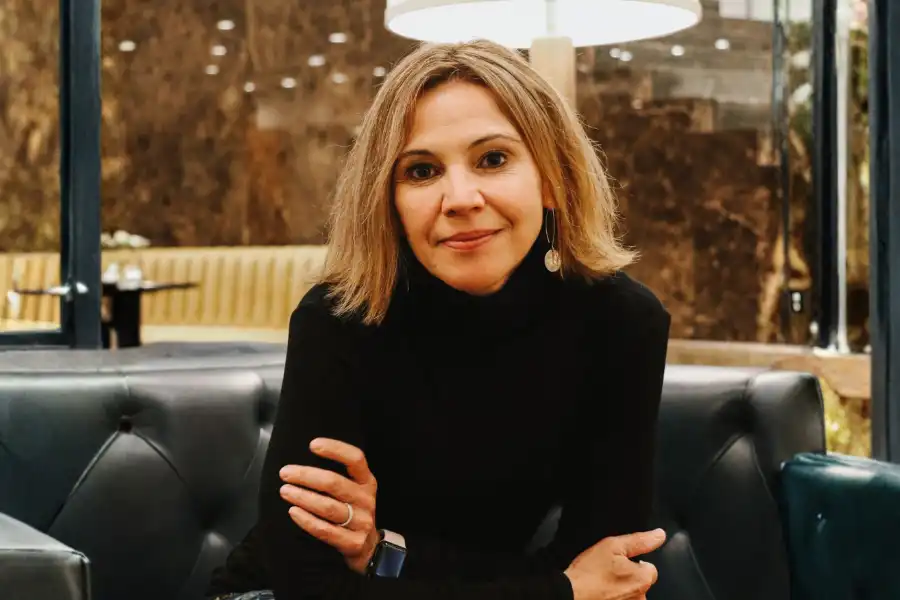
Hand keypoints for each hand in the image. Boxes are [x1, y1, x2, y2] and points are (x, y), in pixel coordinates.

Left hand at [279, 438, 379, 574]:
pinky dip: (306, 520)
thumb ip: (337, 477)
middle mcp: (366, 499)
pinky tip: (293, 512)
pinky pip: (325, 530)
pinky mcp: (353, 543)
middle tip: (285, 473)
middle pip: (334, 483)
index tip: (313, 444)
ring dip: (302, 497)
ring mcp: (362, 522)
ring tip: (285, 491)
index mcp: (367, 482)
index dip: (336, 449)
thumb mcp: (354, 490)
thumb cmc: (352, 512)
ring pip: (327, 507)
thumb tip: (301, 464)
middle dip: (306, 476)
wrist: (368, 547)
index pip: (355, 459)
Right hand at [564, 529, 666, 599]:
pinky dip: (614, 596)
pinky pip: (622, 599)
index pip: (650, 567)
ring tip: (603, 582)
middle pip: (641, 582)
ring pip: (631, 593)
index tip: (618, 561)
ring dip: (621, 588)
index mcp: (643, 578)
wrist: (570, 593)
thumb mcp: (612, 546)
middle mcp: (640, 597)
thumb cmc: (589, 570)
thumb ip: (639, 541)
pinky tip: (602, 592)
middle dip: (628, 576)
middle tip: (608, 571)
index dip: (634, 561)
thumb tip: (660, 535)